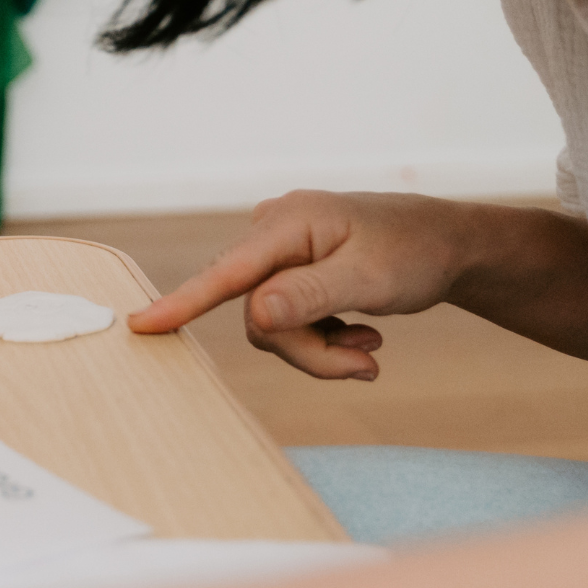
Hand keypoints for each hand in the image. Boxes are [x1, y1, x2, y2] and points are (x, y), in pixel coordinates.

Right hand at [125, 192, 470, 380]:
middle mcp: (273, 231)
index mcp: (288, 223)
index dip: (183, 303)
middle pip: (257, 313)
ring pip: (271, 324)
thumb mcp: (370, 279)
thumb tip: (255, 314)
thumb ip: (309, 296)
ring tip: (368, 349)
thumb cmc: (413, 253)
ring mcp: (279, 251)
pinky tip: (360, 336)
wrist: (447, 245)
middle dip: (307, 348)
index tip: (140, 326)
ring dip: (319, 348)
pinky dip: (321, 337)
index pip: (226, 272)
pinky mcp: (289, 270)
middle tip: (365, 364)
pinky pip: (284, 320)